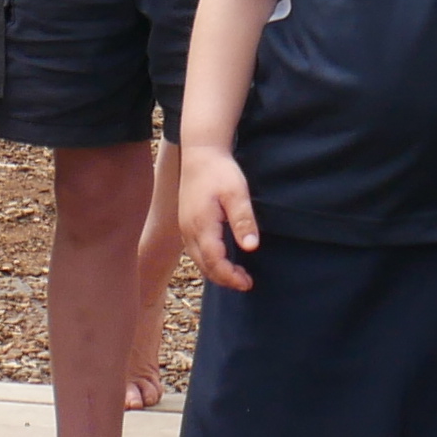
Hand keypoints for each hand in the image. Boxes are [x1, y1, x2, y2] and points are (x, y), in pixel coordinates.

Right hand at [174, 144, 259, 289]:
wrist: (200, 153)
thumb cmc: (220, 171)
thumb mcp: (236, 193)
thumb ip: (243, 220)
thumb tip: (251, 247)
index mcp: (201, 225)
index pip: (214, 262)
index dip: (230, 277)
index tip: (247, 283)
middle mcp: (189, 230)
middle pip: (204, 266)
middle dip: (224, 278)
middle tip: (246, 282)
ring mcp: (185, 227)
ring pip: (198, 260)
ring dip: (217, 271)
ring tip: (238, 275)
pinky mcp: (187, 223)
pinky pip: (196, 250)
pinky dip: (210, 260)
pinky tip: (224, 258)